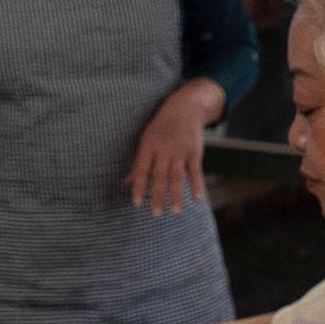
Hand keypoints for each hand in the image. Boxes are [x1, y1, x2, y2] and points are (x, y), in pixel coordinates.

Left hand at [127, 85, 215, 216]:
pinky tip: (197, 199)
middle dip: (157, 196)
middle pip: (159, 176)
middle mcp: (164, 150)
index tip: (136, 203)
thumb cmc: (160, 128)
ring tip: (175, 212)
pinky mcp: (194, 152)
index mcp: (149, 147)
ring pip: (177, 177)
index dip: (138, 187)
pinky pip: (196, 171)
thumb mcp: (147, 141)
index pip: (141, 170)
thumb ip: (139, 163)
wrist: (184, 109)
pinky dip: (197, 185)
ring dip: (177, 196)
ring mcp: (180, 151)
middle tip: (155, 214)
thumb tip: (126, 183)